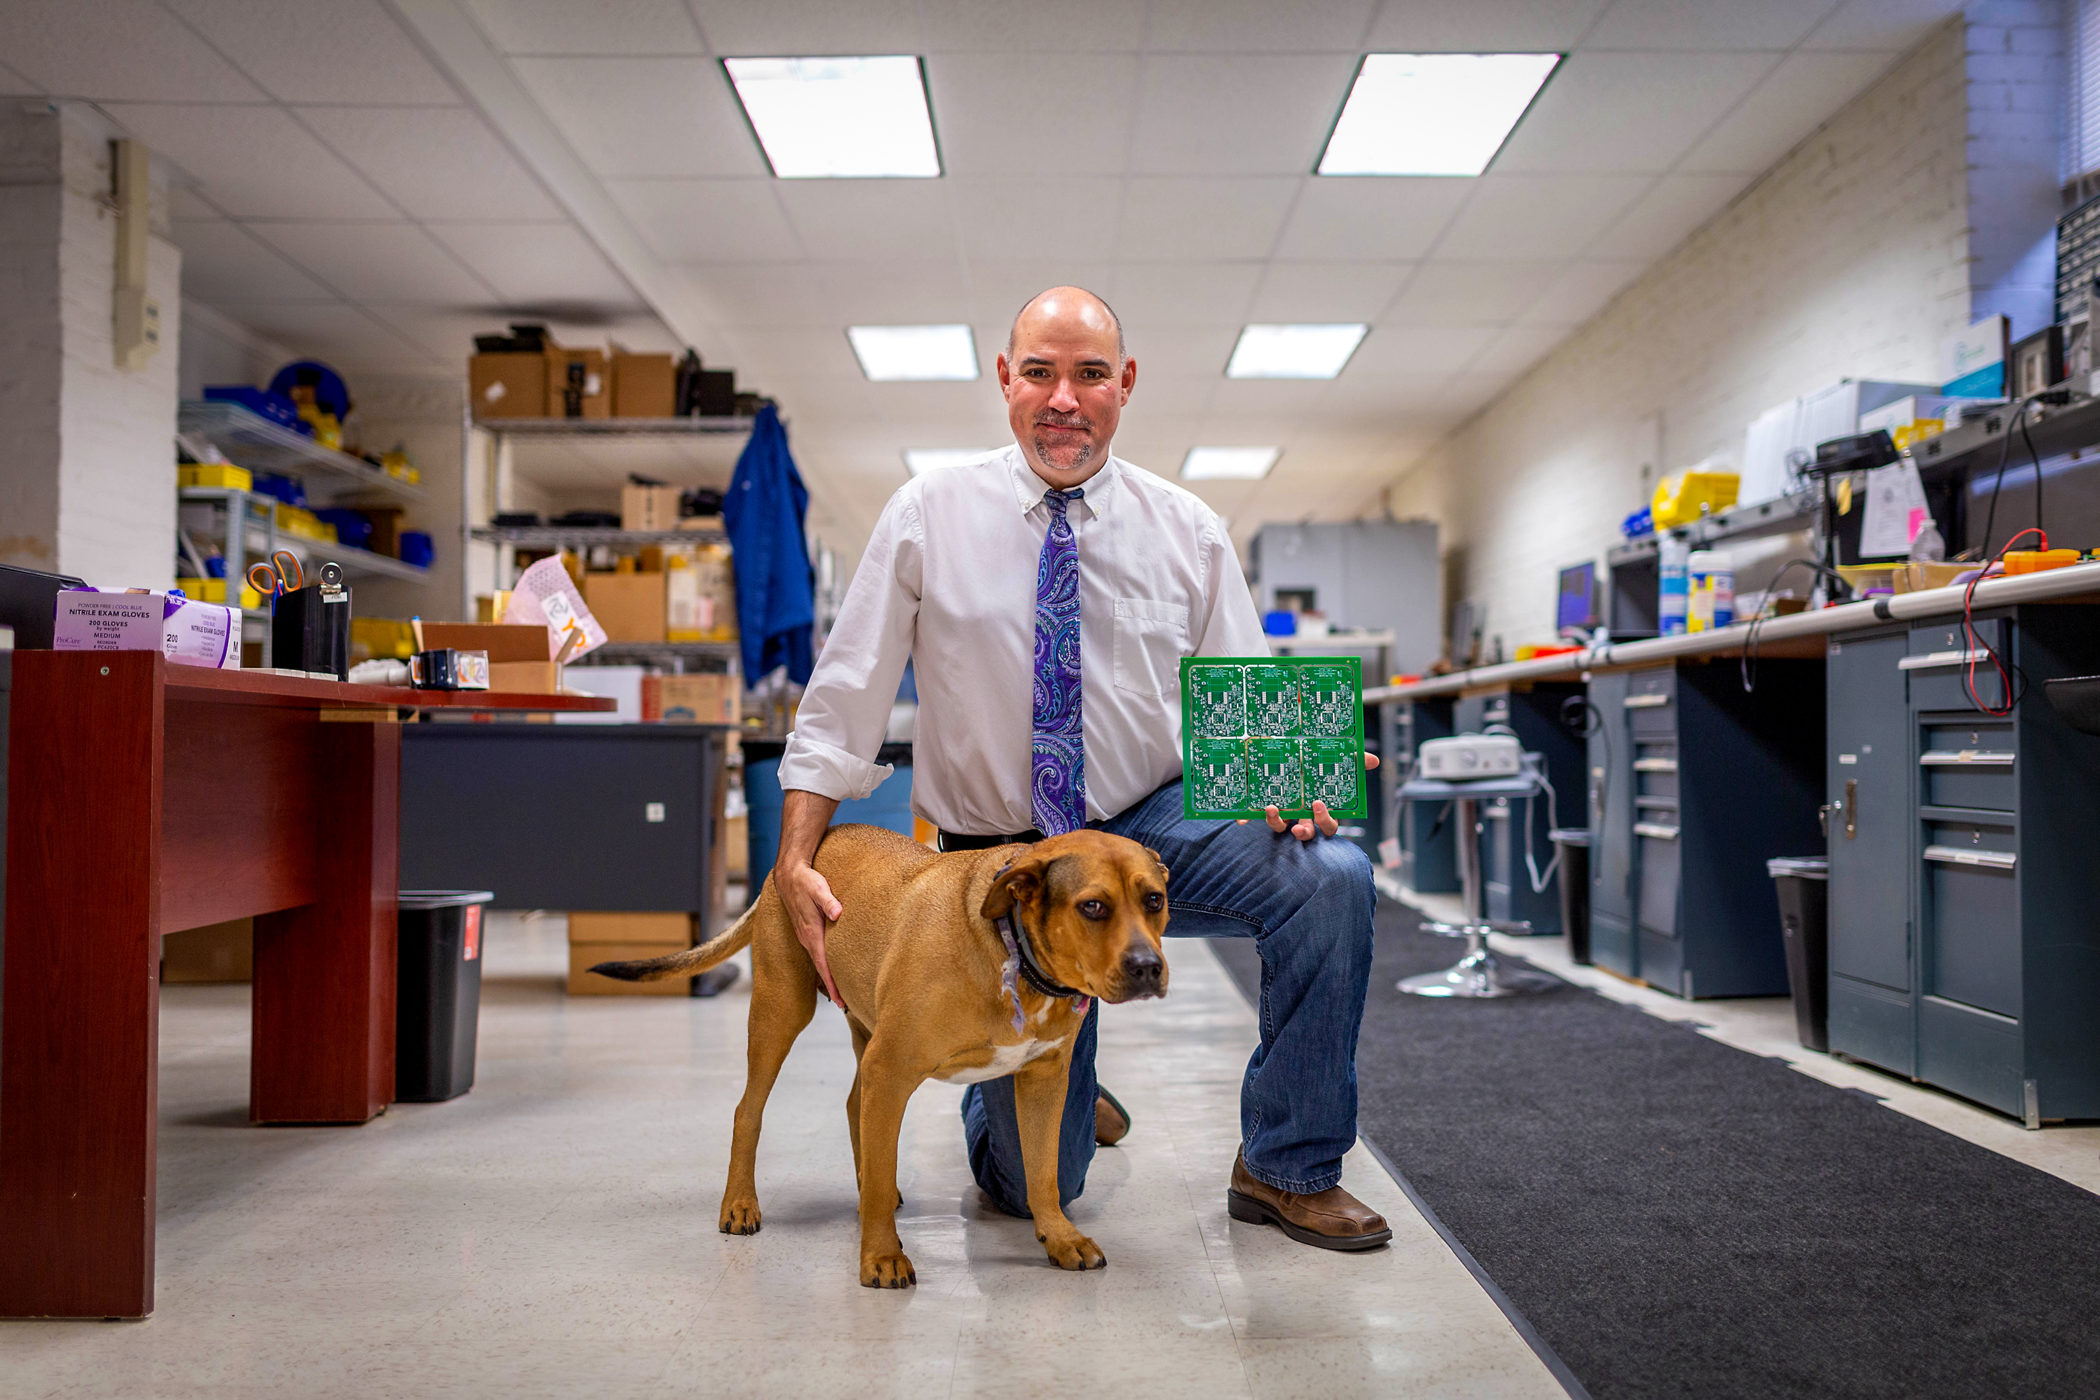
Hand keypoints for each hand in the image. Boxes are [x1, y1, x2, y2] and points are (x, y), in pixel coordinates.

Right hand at [778, 859, 844, 1004]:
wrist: (789, 875)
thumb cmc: (806, 881)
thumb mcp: (819, 887)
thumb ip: (828, 901)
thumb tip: (838, 913)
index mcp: (811, 932)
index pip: (823, 964)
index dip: (832, 983)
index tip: (840, 1000)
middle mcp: (807, 938)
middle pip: (820, 969)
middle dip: (831, 987)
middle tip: (844, 1005)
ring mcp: (805, 936)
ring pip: (818, 962)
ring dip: (827, 978)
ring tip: (839, 993)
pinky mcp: (806, 931)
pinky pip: (816, 954)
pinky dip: (823, 966)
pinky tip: (829, 970)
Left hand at [1237, 753, 1378, 842]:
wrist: (1276, 740)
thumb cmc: (1306, 752)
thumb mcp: (1327, 752)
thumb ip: (1351, 757)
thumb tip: (1373, 759)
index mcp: (1317, 804)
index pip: (1329, 823)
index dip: (1326, 821)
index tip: (1319, 806)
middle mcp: (1299, 812)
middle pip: (1306, 833)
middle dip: (1303, 833)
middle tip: (1299, 827)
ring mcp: (1280, 811)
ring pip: (1279, 829)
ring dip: (1276, 823)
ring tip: (1271, 808)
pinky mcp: (1260, 806)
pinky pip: (1252, 818)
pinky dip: (1246, 819)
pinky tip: (1241, 817)